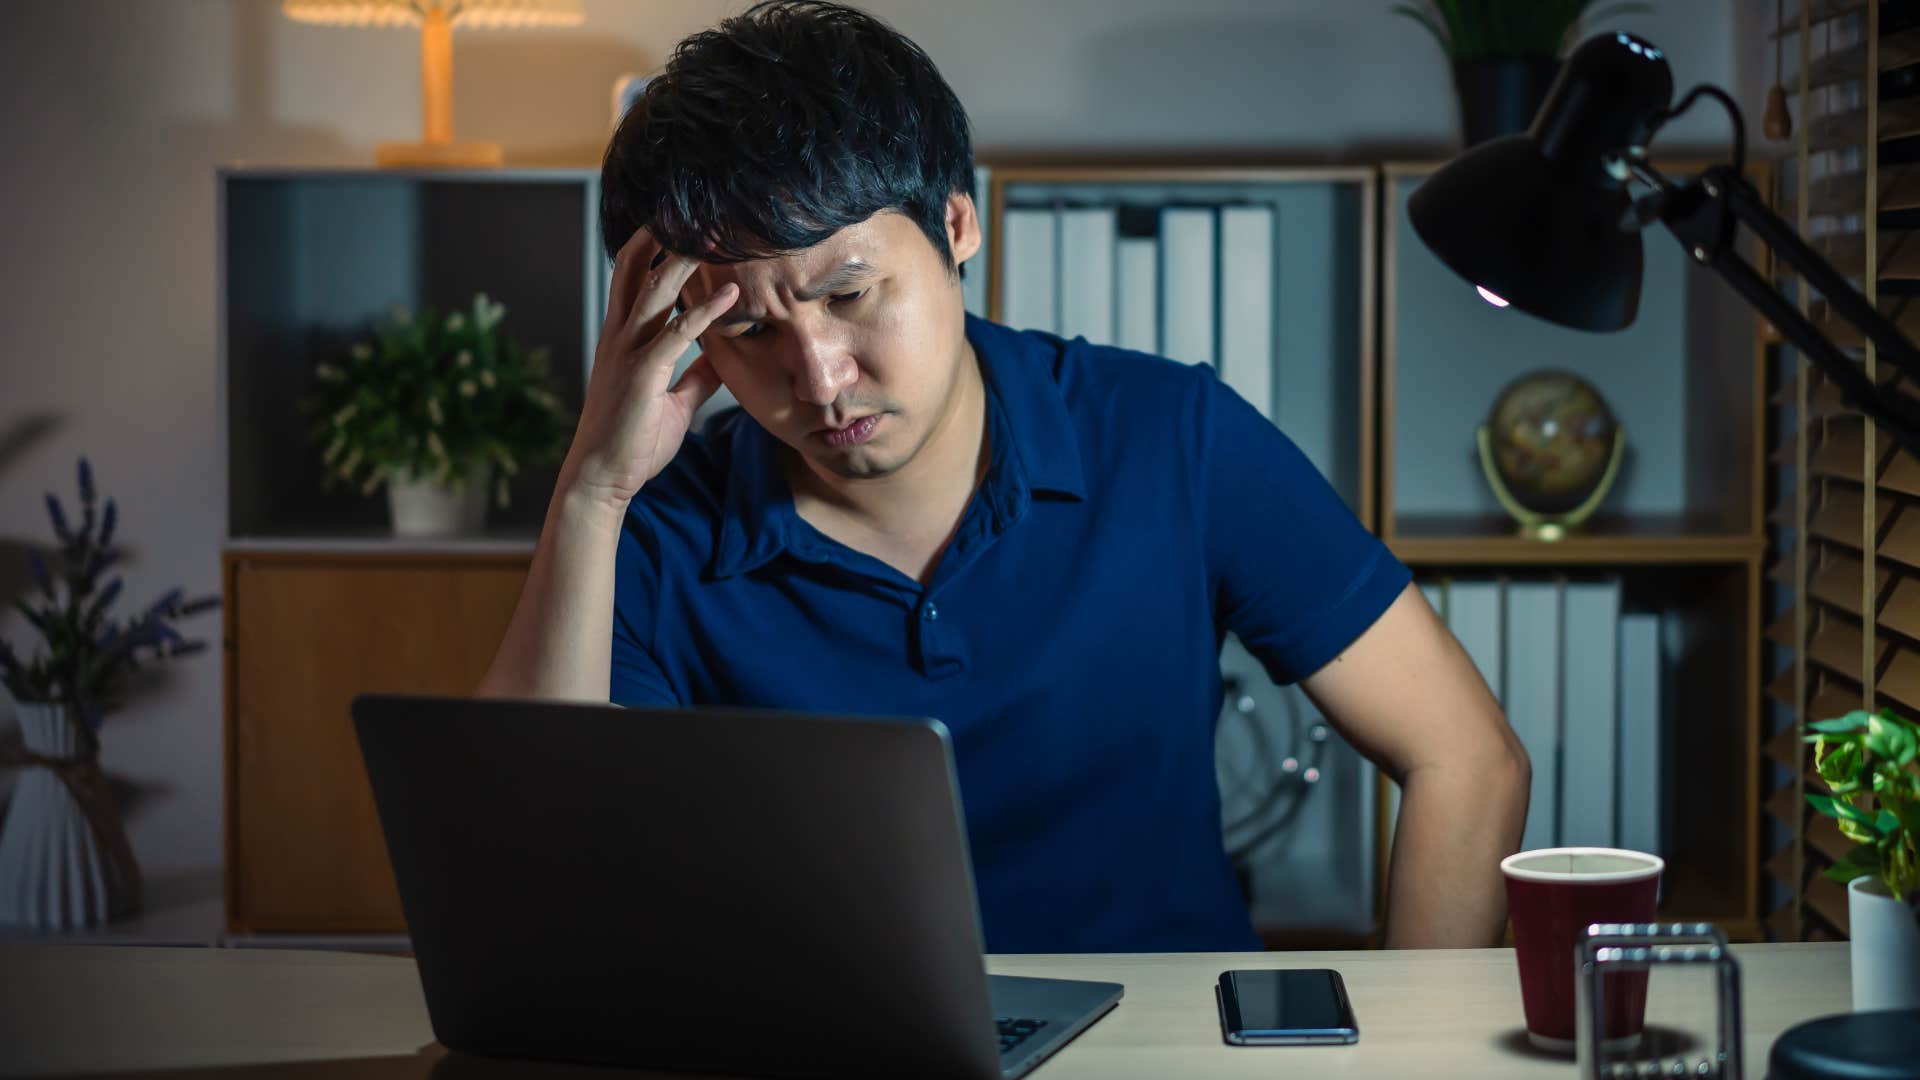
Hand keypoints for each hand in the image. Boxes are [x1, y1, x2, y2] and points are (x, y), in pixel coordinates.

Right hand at [559, 228, 737, 512]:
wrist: (602, 478)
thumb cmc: (633, 441)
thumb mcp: (674, 401)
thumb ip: (696, 375)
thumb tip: (722, 359)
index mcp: (623, 339)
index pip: (632, 278)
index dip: (651, 246)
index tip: (677, 220)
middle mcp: (620, 337)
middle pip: (635, 269)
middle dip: (662, 236)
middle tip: (693, 207)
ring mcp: (628, 353)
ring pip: (653, 292)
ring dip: (684, 261)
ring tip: (713, 234)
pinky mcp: (642, 374)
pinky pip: (676, 335)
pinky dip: (705, 313)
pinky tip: (730, 296)